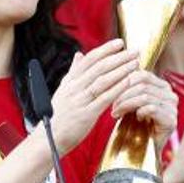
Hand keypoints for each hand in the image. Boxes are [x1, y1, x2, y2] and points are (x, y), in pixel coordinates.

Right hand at [48, 39, 138, 153]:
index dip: (105, 50)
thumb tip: (78, 55)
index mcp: (69, 81)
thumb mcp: (63, 90)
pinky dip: (118, 89)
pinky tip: (129, 82)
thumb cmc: (57, 116)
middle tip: (135, 51)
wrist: (48, 139)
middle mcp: (74, 88)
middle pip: (99, 67)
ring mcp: (80, 100)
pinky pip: (104, 98)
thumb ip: (72, 72)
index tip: (120, 43)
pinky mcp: (86, 114)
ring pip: (103, 80)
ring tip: (135, 63)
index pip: (89, 59)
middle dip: (119, 57)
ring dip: (121, 70)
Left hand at [111, 70, 176, 151]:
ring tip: (116, 113)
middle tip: (113, 106)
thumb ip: (129, 88)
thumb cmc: (135, 125)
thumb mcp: (131, 103)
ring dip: (126, 104)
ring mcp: (172, 107)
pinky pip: (151, 108)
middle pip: (142, 84)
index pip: (142, 74)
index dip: (124, 82)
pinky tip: (134, 118)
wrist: (144, 151)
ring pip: (145, 96)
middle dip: (123, 95)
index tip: (111, 93)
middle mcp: (170, 94)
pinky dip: (138, 112)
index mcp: (162, 86)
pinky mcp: (171, 120)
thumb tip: (115, 73)